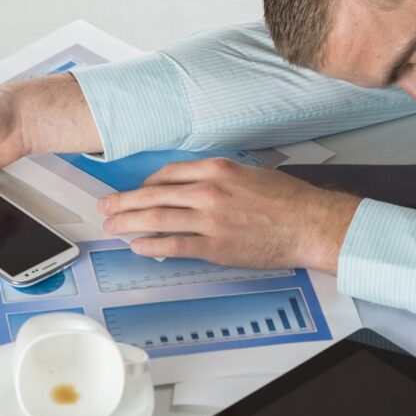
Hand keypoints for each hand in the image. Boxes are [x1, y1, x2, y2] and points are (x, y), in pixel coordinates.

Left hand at [98, 158, 360, 271]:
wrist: (309, 223)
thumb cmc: (287, 199)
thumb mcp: (250, 172)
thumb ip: (219, 176)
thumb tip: (193, 185)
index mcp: (217, 169)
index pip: (168, 173)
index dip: (146, 183)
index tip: (136, 190)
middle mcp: (209, 191)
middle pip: (154, 195)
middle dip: (124, 201)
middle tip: (106, 205)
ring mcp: (210, 219)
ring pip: (157, 219)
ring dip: (128, 222)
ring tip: (112, 225)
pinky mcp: (215, 246)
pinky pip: (174, 245)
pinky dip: (151, 245)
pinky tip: (137, 246)